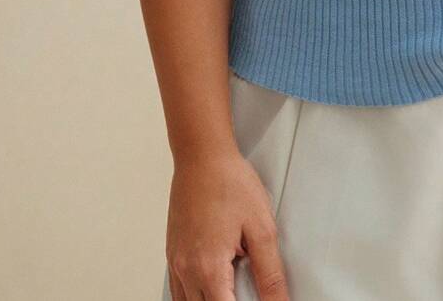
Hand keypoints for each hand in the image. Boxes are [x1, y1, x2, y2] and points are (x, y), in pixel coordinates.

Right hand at [165, 147, 290, 299]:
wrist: (202, 156)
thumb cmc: (229, 183)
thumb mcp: (261, 227)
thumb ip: (270, 272)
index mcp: (209, 268)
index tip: (259, 300)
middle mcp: (186, 270)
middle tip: (248, 290)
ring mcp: (175, 263)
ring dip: (210, 300)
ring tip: (233, 288)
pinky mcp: (172, 254)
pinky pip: (178, 290)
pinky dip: (194, 296)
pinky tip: (212, 286)